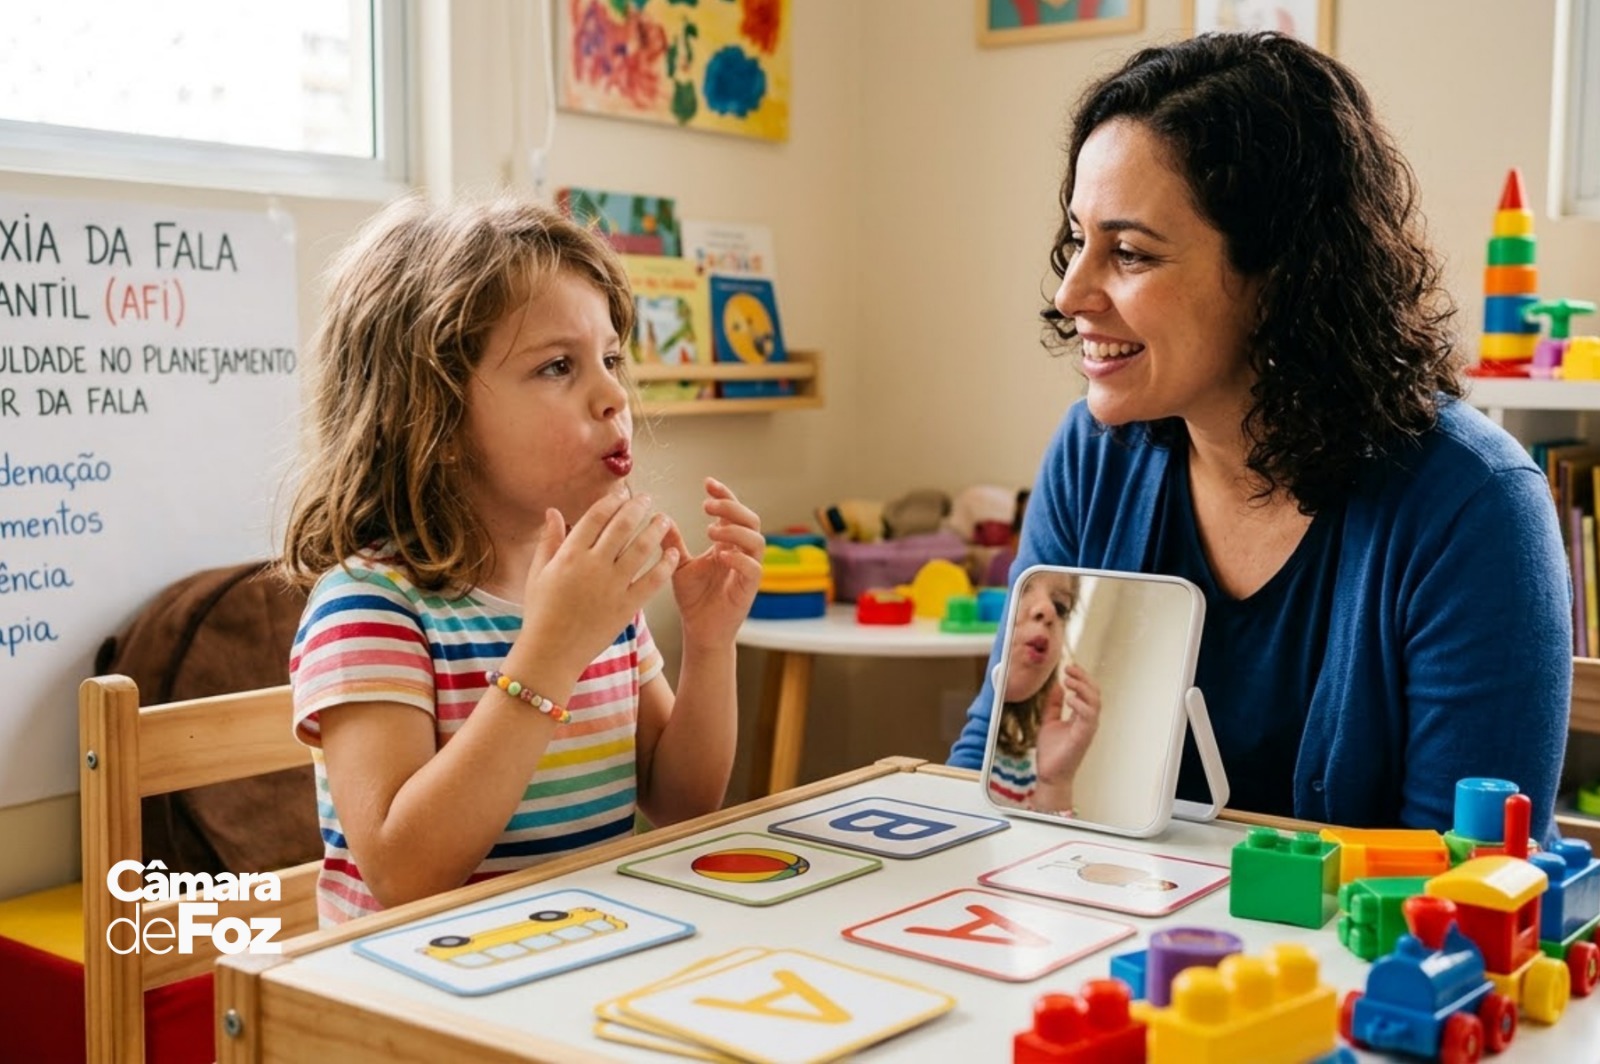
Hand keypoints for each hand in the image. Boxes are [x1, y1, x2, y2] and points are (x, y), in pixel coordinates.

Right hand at [516, 493, 678, 678]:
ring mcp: (612, 586)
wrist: (551, 653)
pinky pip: (652, 580)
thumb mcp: (538, 573)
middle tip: (647, 499)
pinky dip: (665, 564)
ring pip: (642, 548)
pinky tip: (672, 553)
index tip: (622, 493)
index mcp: (570, 555)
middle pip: (623, 526)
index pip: (596, 517)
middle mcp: (593, 566)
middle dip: (638, 507)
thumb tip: (552, 511)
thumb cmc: (541, 613)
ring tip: (664, 519)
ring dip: (656, 529)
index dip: (612, 500)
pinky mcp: (627, 606)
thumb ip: (549, 540)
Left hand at [663, 478, 763, 648]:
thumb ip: (673, 543)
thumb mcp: (678, 565)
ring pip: (756, 540)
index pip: (733, 512)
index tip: (707, 483)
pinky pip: (754, 568)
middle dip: (731, 508)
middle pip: (750, 520)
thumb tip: (659, 518)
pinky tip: (721, 555)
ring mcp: (748, 570)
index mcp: (727, 544)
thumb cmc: (694, 599)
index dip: (724, 495)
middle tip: (707, 506)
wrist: (699, 630)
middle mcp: (742, 553)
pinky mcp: (749, 589)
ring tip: (711, 530)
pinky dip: (740, 559)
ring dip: (735, 531)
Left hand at [1036, 664, 1101, 785]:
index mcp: (1081, 716)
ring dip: (1083, 688)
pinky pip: (1089, 717)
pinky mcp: (1084, 737)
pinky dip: (1081, 705)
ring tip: (1068, 681)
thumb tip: (1056, 686)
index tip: (1068, 667)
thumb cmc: (1052, 752)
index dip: (1081, 677)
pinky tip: (1069, 698)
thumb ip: (1053, 705)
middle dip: (1084, 678)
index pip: (1087, 691)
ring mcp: (1088, 729)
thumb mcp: (1049, 721)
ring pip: (1095, 702)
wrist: (1050, 774)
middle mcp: (1088, 721)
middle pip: (1094, 693)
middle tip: (1069, 669)